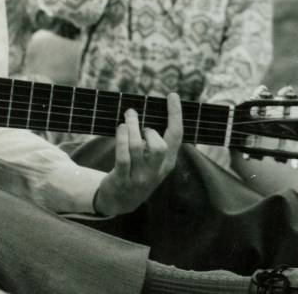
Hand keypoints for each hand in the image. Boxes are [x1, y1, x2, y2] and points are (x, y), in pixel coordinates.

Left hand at [93, 92, 182, 215]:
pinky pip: (123, 157)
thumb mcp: (153, 161)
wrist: (121, 201)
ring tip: (128, 116)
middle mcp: (156, 171)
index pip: (176, 136)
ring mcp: (140, 177)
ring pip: (138, 148)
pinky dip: (121, 140)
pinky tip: (120, 128)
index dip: (175, 115)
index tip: (172, 95)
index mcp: (167, 163)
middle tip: (136, 115)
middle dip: (149, 128)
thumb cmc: (138, 172)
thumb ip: (155, 142)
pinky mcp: (123, 180)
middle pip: (160, 147)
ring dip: (131, 128)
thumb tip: (149, 114)